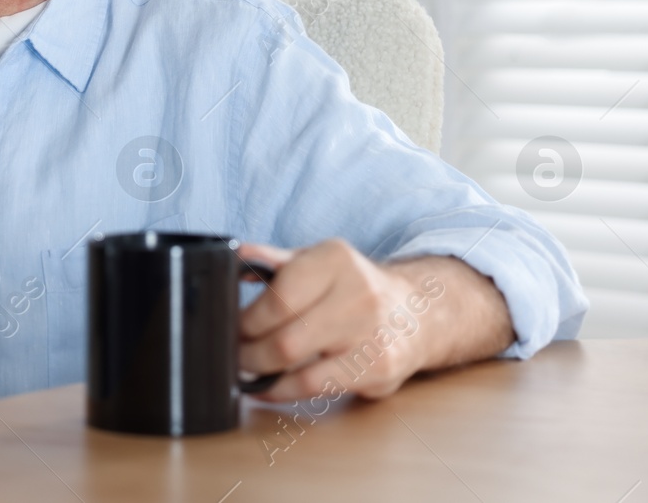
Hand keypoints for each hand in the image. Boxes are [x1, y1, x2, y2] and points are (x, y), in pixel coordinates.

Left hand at [236, 238, 451, 401]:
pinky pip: (316, 387)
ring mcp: (372, 334)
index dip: (246, 319)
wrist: (415, 313)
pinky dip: (282, 390)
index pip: (278, 295)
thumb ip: (276, 260)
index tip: (231, 327)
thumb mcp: (317, 261)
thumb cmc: (352, 287)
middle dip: (248, 350)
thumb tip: (236, 257)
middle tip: (234, 352)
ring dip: (261, 370)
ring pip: (298, 364)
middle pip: (285, 335)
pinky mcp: (379, 369)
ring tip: (246, 368)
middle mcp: (359, 294)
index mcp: (335, 259)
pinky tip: (267, 386)